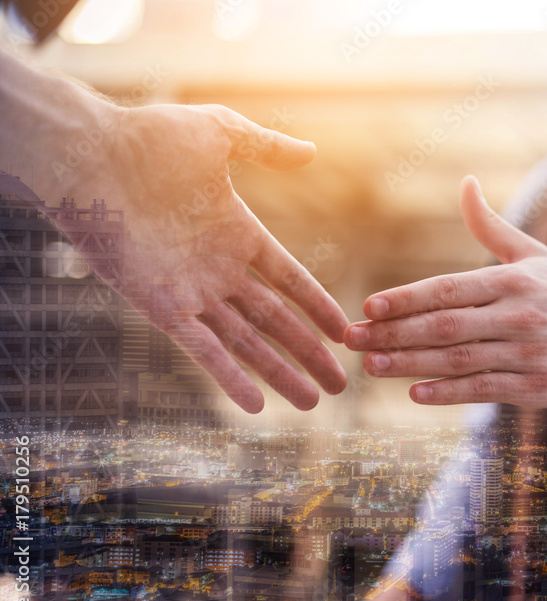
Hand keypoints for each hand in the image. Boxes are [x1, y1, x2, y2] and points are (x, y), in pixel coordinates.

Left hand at [52, 102, 348, 412]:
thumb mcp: (219, 133)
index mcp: (239, 234)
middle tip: (340, 385)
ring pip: (248, 343)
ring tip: (312, 404)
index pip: (290, 280)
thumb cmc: (148, 139)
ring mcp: (193, 292)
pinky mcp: (163, 308)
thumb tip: (310, 152)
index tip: (344, 331)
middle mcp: (220, 270)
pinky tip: (256, 406)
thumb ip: (266, 148)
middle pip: (277, 322)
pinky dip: (230, 377)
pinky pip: (204, 349)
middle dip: (310, 354)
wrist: (87, 158)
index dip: (318, 306)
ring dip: (281, 374)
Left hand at [345, 176, 546, 407]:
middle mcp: (521, 315)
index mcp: (514, 280)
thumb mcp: (532, 254)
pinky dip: (448, 392)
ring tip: (372, 365)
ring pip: (459, 359)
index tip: (369, 307)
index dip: (407, 299)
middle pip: (446, 326)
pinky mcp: (537, 387)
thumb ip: (491, 226)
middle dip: (395, 333)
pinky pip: (485, 389)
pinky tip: (415, 392)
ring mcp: (529, 353)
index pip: (449, 289)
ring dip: (411, 364)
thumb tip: (466, 183)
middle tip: (353, 339)